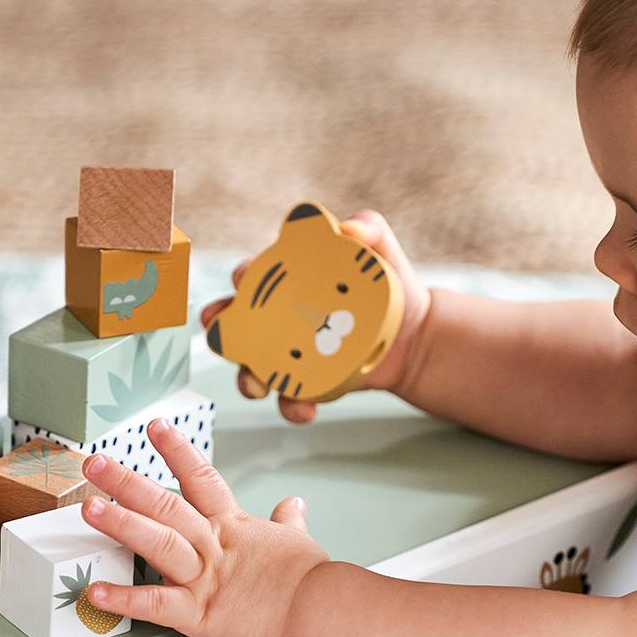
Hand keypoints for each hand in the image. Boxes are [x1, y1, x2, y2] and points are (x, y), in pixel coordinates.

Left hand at [79, 422, 329, 636]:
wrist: (320, 614)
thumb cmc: (312, 583)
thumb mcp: (300, 542)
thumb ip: (289, 522)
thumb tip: (295, 505)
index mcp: (234, 526)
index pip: (201, 478)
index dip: (176, 450)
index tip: (154, 427)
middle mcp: (213, 546)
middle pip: (166, 505)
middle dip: (127, 482)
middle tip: (94, 463)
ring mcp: (204, 578)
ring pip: (156, 543)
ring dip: (120, 523)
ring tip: (89, 507)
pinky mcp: (200, 615)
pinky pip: (155, 605)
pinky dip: (124, 600)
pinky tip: (95, 592)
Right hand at [198, 209, 432, 425]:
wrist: (414, 334)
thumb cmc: (391, 283)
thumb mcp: (381, 247)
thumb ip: (368, 227)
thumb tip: (350, 229)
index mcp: (288, 279)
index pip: (254, 275)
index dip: (242, 277)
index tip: (243, 282)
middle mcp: (281, 317)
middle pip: (237, 325)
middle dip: (223, 334)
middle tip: (227, 342)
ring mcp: (291, 352)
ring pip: (253, 368)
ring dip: (248, 380)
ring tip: (261, 386)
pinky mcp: (308, 381)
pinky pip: (289, 399)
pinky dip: (291, 407)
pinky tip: (306, 410)